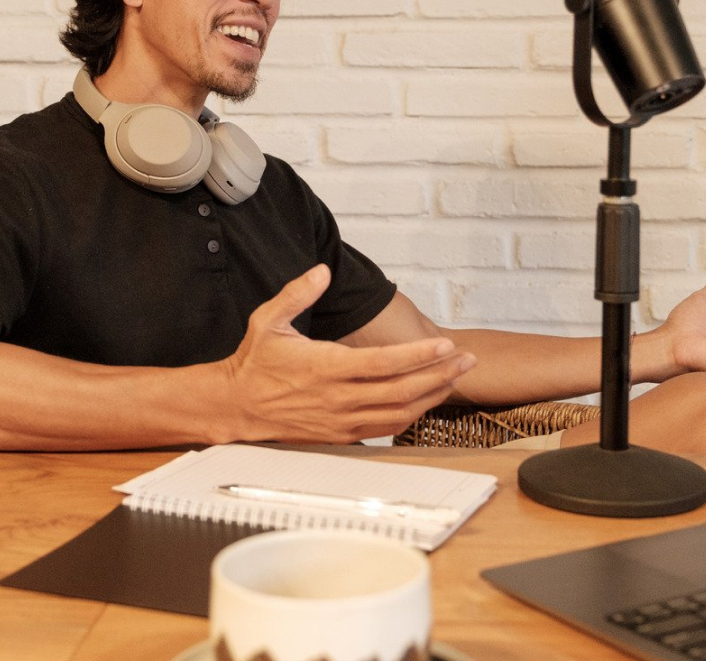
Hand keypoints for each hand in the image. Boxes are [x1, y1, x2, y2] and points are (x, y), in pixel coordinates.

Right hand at [221, 264, 476, 443]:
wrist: (238, 405)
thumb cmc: (256, 363)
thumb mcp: (269, 320)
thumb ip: (297, 293)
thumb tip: (321, 272)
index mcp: (325, 367)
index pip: (383, 363)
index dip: (418, 355)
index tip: (445, 346)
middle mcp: (338, 397)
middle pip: (401, 390)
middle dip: (439, 374)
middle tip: (466, 360)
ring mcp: (342, 420)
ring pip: (399, 412)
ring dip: (432, 395)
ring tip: (455, 377)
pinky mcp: (342, 434)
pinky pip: (386, 428)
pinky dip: (412, 415)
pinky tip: (427, 400)